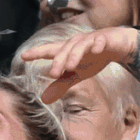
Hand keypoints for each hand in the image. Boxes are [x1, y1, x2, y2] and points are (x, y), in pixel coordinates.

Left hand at [19, 26, 139, 102]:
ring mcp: (90, 39)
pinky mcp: (104, 39)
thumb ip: (61, 84)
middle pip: (63, 50)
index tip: (23, 56)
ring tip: (71, 67)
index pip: (49, 51)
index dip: (36, 52)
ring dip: (74, 55)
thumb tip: (45, 100)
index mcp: (66, 50)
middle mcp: (75, 43)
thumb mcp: (77, 74)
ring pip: (80, 46)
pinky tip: (96, 51)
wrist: (116, 45)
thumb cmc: (93, 58)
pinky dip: (97, 45)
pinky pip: (100, 41)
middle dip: (58, 61)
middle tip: (53, 74)